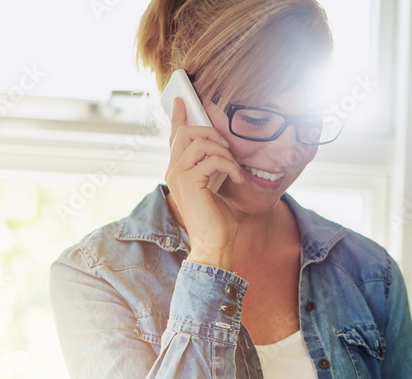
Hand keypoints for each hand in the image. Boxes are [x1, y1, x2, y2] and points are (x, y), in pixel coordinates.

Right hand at [165, 97, 245, 268]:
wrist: (214, 244)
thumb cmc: (216, 220)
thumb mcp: (214, 187)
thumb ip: (211, 167)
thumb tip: (221, 149)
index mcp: (178, 171)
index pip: (174, 137)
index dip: (178, 117)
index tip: (182, 101)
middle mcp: (173, 171)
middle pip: (186, 132)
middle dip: (211, 133)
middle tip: (227, 148)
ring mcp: (179, 176)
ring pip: (200, 142)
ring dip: (224, 152)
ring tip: (234, 168)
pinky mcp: (190, 182)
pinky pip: (212, 159)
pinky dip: (229, 166)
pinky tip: (237, 179)